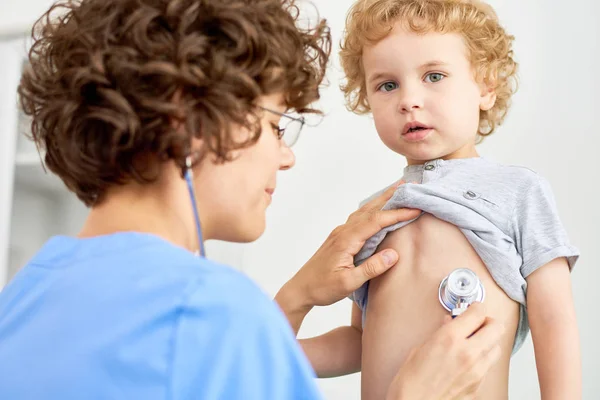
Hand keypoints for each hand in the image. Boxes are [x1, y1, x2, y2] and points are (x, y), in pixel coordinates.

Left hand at [275, 181, 420, 331]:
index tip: (416, 209)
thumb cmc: (322, 288)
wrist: (300, 289)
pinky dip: (373, 209)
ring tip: (398, 190)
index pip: (376, 221)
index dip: (397, 214)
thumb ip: (371, 269)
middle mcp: (343, 231)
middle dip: (391, 196)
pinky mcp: (340, 237)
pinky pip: (360, 217)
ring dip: (382, 200)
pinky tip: (379, 209)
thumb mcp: (348, 283)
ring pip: (364, 211)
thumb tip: (394, 254)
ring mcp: (341, 233)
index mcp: (346, 240)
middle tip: (409, 185)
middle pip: (370, 208)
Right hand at [386, 303, 504, 399]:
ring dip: (487, 342)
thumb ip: (441, 332)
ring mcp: (476, 371)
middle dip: (487, 322)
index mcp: (450, 339)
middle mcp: (468, 353)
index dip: (476, 307)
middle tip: (476, 323)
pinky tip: (467, 361)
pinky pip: (488, 367)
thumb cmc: (410, 380)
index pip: (478, 312)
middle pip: (496, 327)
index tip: (472, 308)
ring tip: (473, 343)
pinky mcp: (478, 385)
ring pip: (496, 348)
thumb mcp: (421, 348)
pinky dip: (482, 360)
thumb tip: (451, 323)